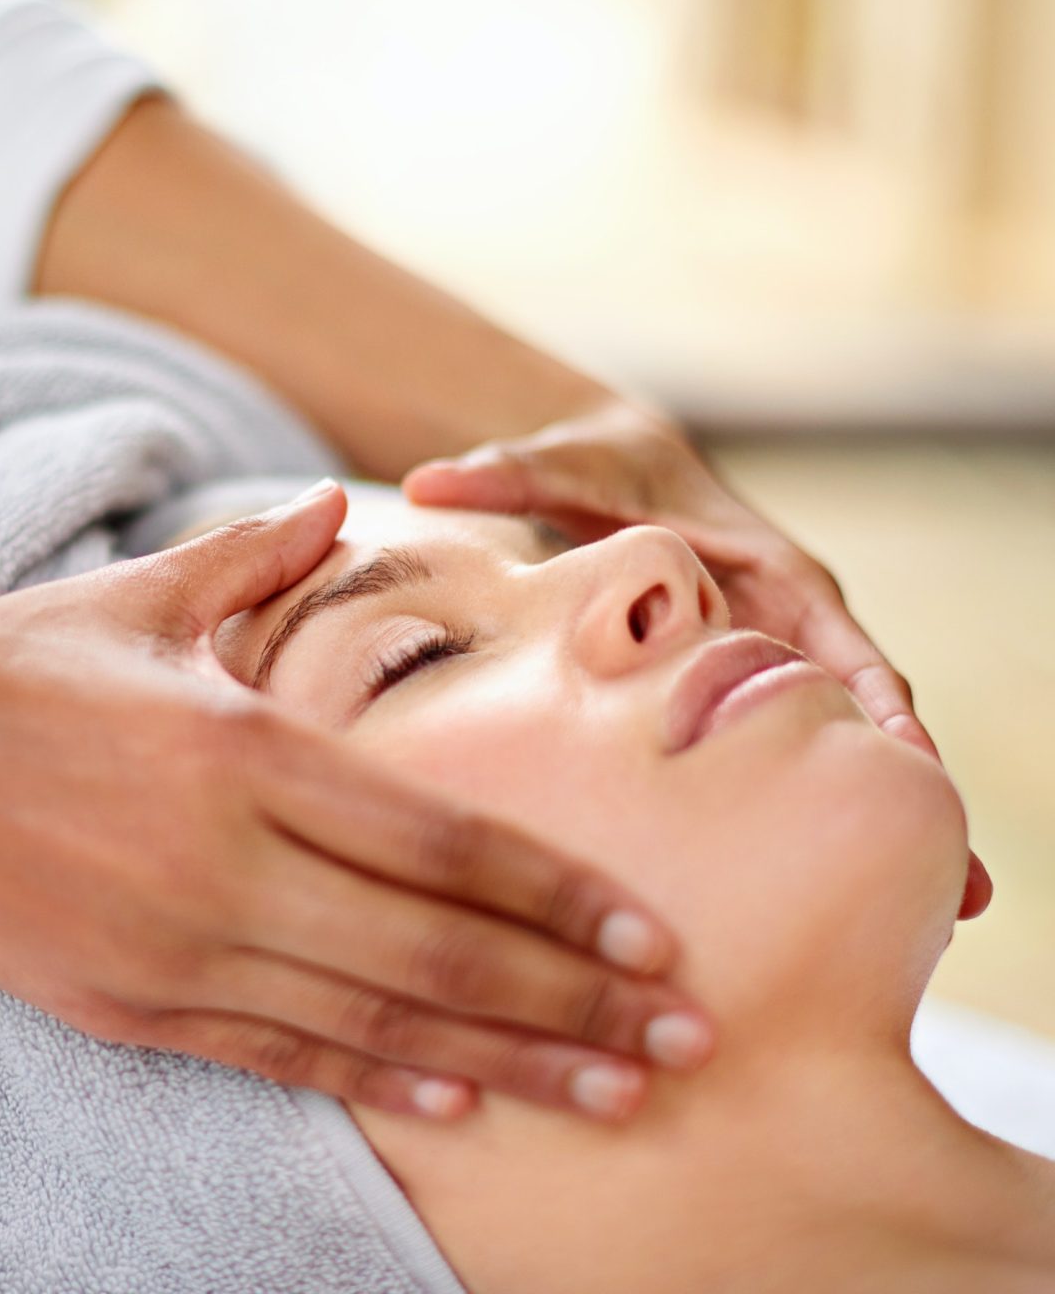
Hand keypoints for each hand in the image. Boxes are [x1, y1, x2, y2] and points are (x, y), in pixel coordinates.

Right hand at [0, 480, 710, 1122]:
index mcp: (244, 750)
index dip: (556, 895)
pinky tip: (455, 1104)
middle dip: (572, 999)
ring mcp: (177, 950)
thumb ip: (258, 558)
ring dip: (506, 1063)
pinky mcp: (127, 1006)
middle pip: (436, 948)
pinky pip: (278, 1058)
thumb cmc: (4, 664)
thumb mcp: (139, 597)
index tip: (650, 934)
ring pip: (375, 1025)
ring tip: (613, 1094)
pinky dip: (377, 1085)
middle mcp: (227, 863)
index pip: (440, 840)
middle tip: (685, 1036)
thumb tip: (339, 504)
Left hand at [403, 406, 993, 922]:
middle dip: (909, 788)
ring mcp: (772, 662)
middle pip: (868, 709)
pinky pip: (790, 753)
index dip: (875, 700)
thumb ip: (506, 473)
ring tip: (939, 917)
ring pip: (839, 746)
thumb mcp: (558, 466)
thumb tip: (427, 477)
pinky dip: (819, 809)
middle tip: (957, 886)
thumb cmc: (595, 469)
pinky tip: (842, 890)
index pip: (837, 637)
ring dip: (886, 818)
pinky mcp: (741, 693)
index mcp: (766, 569)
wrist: (614, 471)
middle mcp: (787, 620)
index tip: (908, 764)